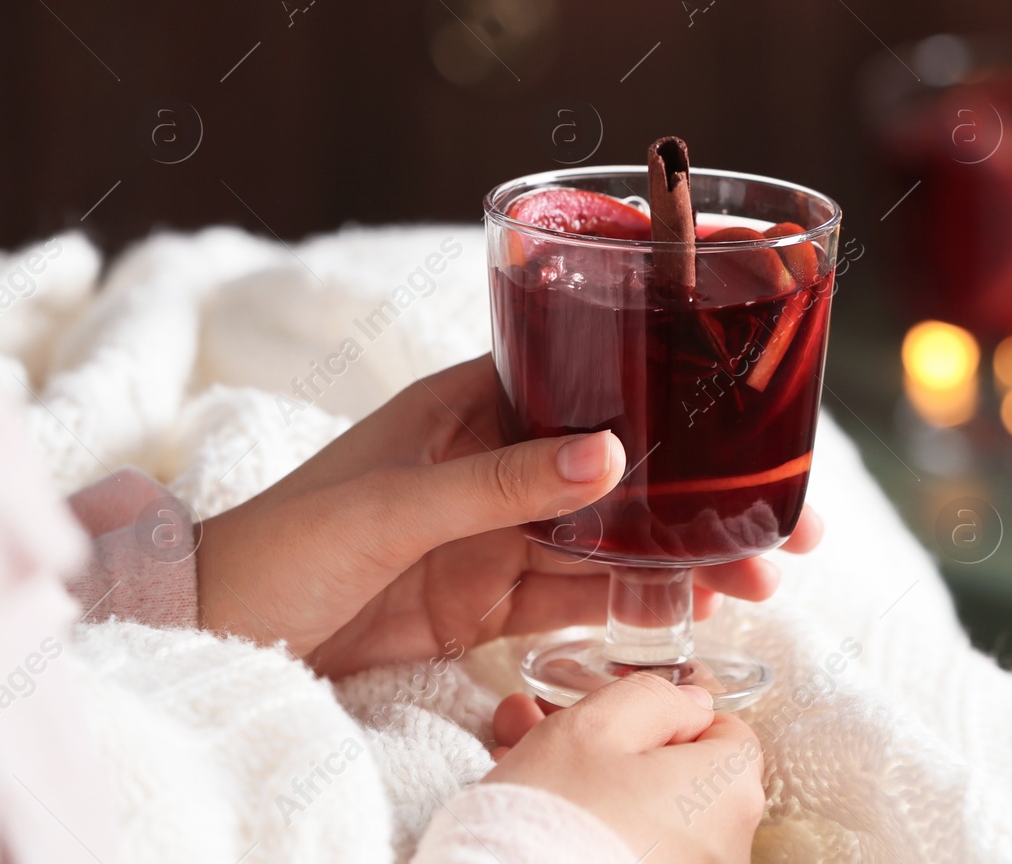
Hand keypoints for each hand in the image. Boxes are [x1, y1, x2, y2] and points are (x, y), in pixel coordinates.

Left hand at [196, 356, 822, 676]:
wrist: (221, 629)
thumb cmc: (286, 538)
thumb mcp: (395, 505)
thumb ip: (502, 484)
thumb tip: (612, 454)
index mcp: (475, 403)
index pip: (594, 381)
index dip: (675, 402)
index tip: (751, 427)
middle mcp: (503, 459)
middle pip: (629, 470)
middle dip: (706, 494)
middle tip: (790, 528)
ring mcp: (505, 531)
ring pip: (619, 537)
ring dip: (689, 555)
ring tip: (761, 580)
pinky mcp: (496, 597)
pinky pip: (584, 594)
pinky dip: (640, 603)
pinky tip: (698, 609)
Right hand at [485, 675, 763, 861]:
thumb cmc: (556, 818)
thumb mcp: (598, 725)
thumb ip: (656, 698)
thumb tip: (689, 704)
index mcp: (729, 794)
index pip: (726, 733)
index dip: (669, 715)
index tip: (616, 718)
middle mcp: (726, 847)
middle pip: (680, 775)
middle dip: (614, 746)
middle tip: (548, 727)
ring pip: (644, 812)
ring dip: (592, 784)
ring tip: (519, 761)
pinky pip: (628, 848)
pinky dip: (592, 827)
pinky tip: (536, 810)